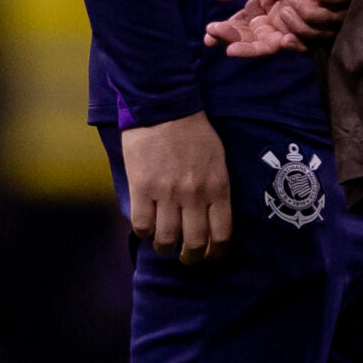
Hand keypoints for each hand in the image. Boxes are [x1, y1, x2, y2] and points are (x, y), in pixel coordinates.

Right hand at [121, 111, 231, 263]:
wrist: (165, 106)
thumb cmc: (193, 131)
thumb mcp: (217, 160)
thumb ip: (216, 189)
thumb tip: (211, 216)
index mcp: (218, 187)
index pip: (221, 235)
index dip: (214, 253)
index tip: (207, 255)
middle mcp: (195, 195)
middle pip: (194, 243)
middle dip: (190, 257)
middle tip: (185, 256)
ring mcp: (168, 193)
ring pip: (167, 240)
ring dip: (165, 247)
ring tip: (163, 243)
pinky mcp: (143, 187)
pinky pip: (142, 225)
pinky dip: (143, 232)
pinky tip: (146, 226)